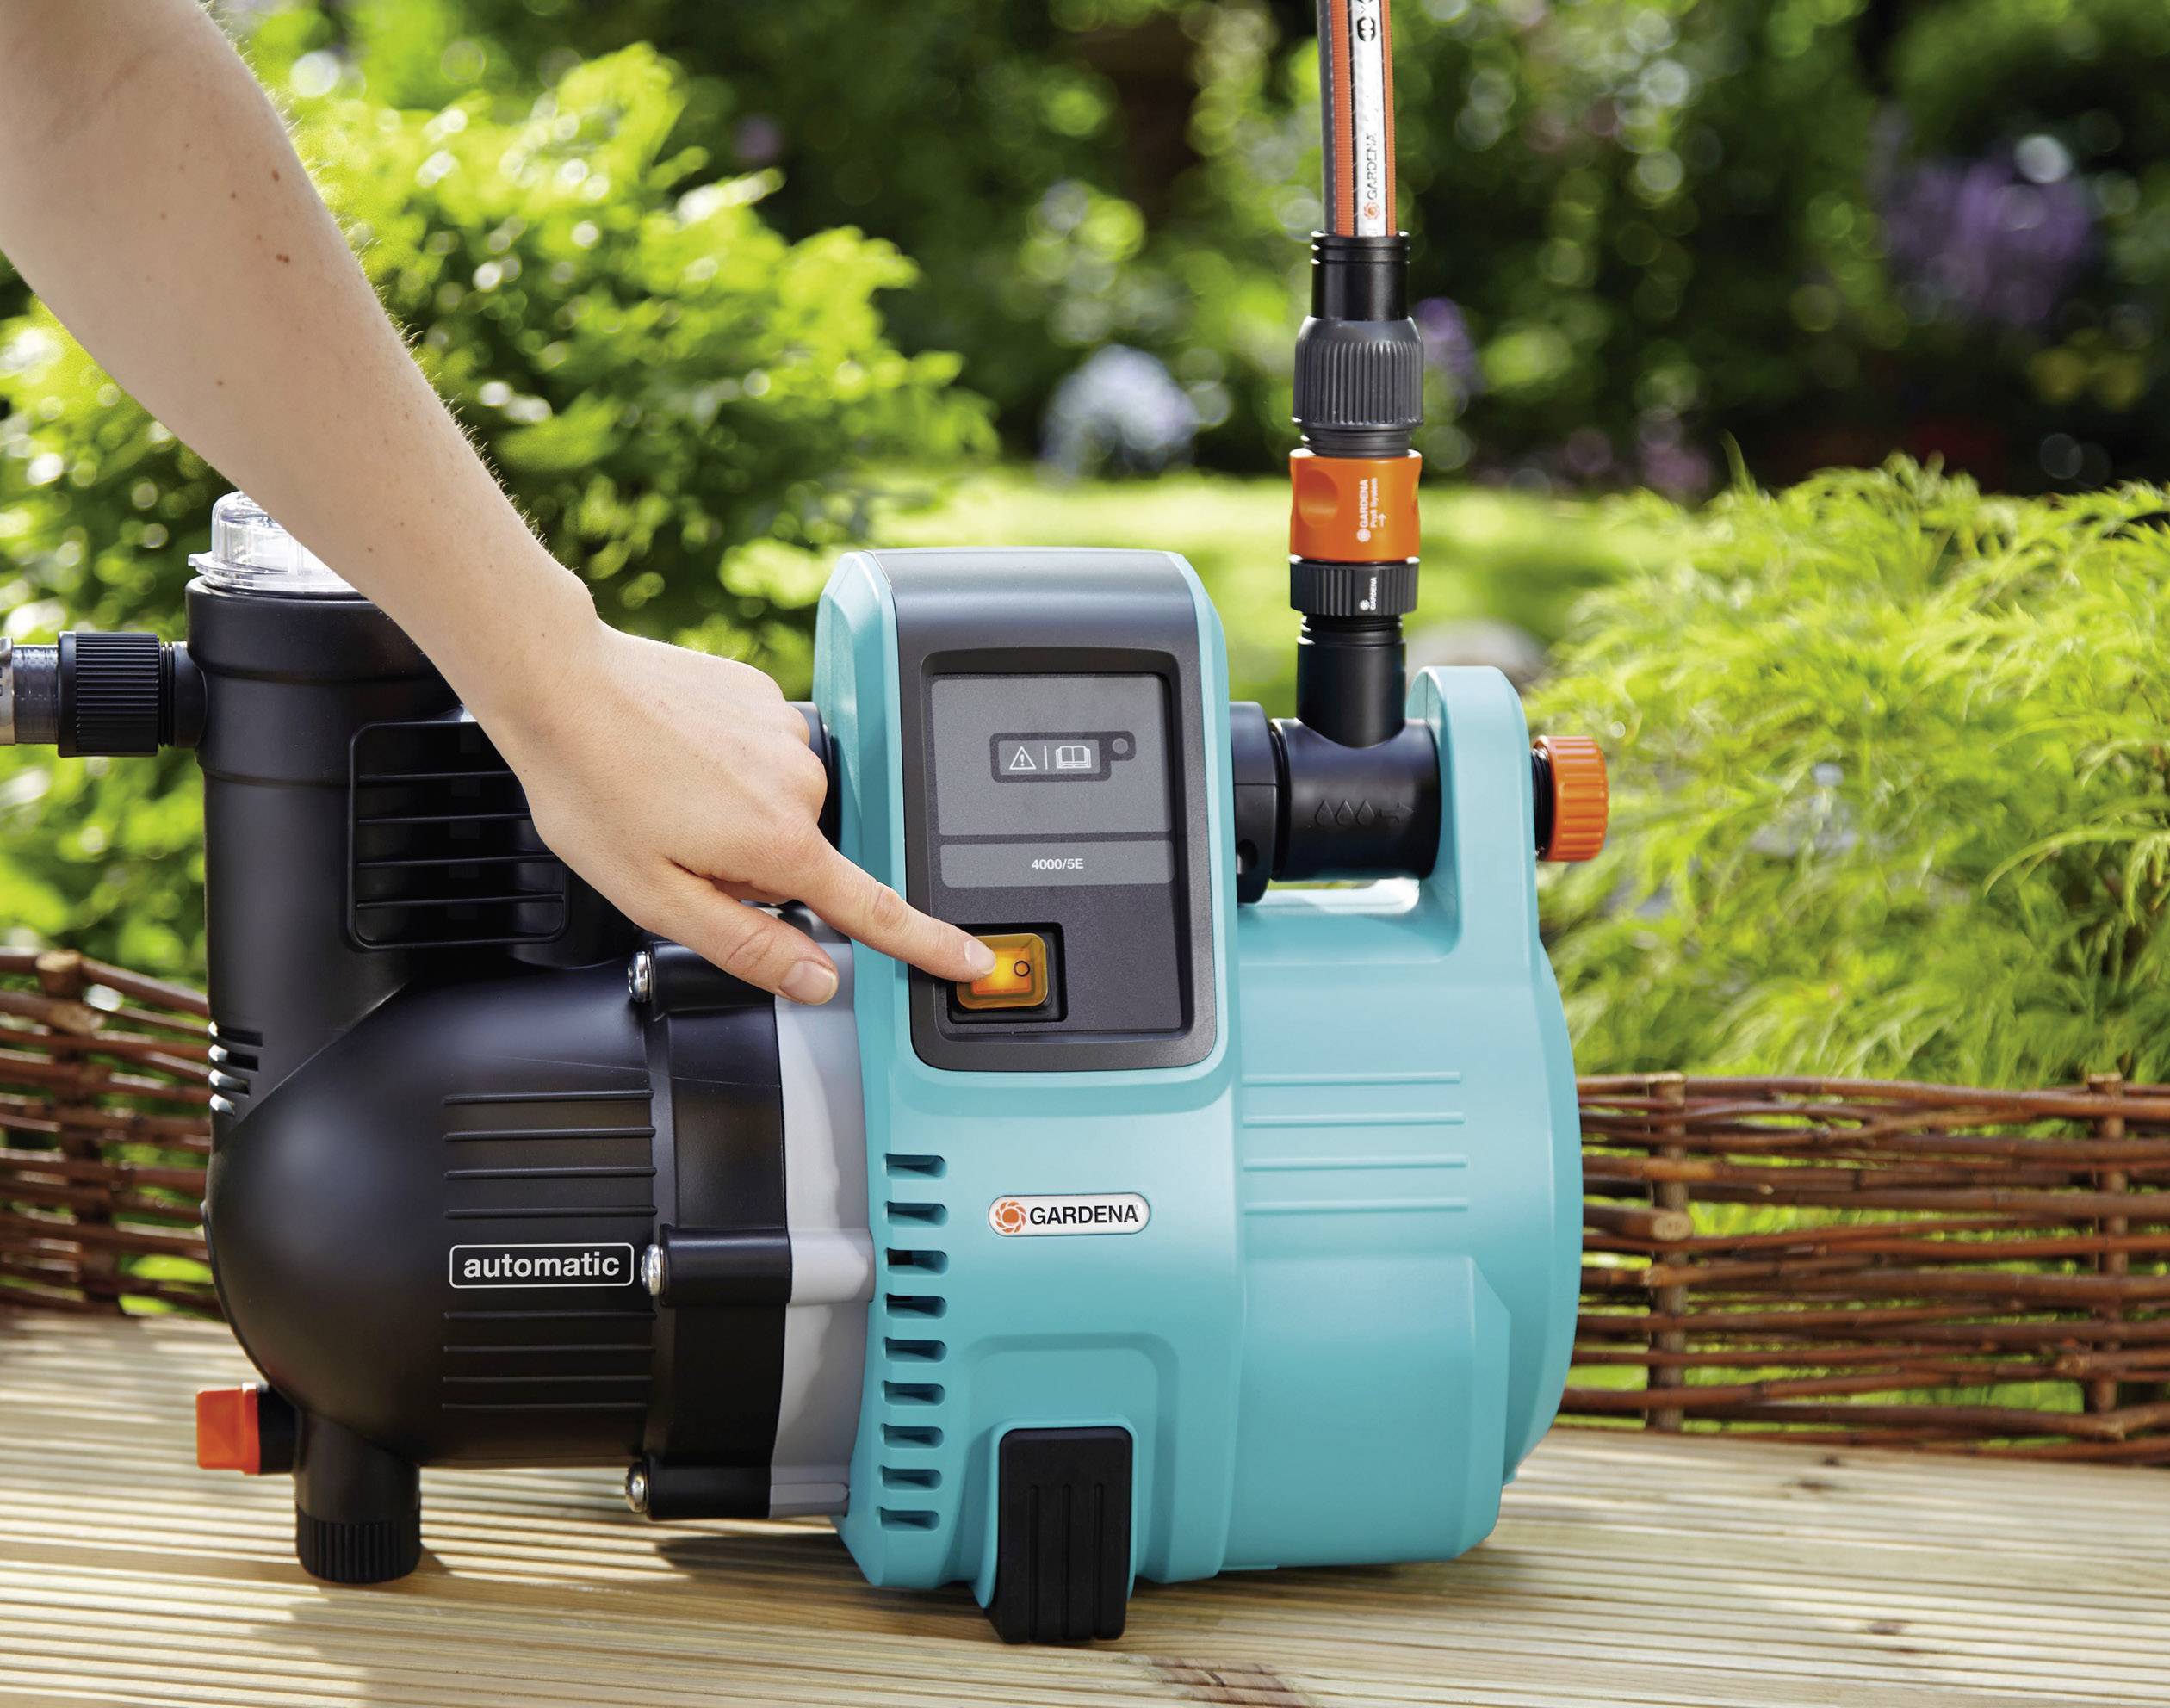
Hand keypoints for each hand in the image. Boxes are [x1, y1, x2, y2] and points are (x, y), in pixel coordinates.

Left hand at [475, 608, 995, 1003]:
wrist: (562, 684)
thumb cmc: (594, 789)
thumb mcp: (657, 898)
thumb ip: (747, 945)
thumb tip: (816, 979)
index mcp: (780, 842)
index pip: (876, 910)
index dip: (929, 944)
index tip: (974, 961)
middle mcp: (800, 784)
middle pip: (803, 859)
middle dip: (754, 869)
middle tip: (679, 846)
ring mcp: (788, 734)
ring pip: (782, 807)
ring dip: (740, 816)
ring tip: (670, 795)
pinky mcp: (769, 697)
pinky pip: (766, 756)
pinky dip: (731, 767)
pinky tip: (680, 756)